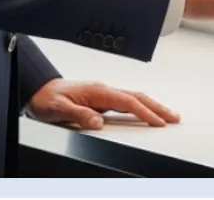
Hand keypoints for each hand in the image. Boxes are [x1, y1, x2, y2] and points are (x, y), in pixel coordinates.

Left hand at [26, 78, 179, 129]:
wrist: (39, 90)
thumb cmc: (47, 98)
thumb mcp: (59, 109)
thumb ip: (79, 115)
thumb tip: (98, 123)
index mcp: (97, 91)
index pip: (127, 102)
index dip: (145, 112)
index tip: (158, 122)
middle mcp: (103, 90)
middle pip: (137, 96)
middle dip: (157, 107)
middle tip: (174, 117)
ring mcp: (104, 93)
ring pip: (134, 97)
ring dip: (152, 105)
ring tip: (166, 115)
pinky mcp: (102, 98)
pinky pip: (126, 101)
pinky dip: (141, 106)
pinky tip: (145, 112)